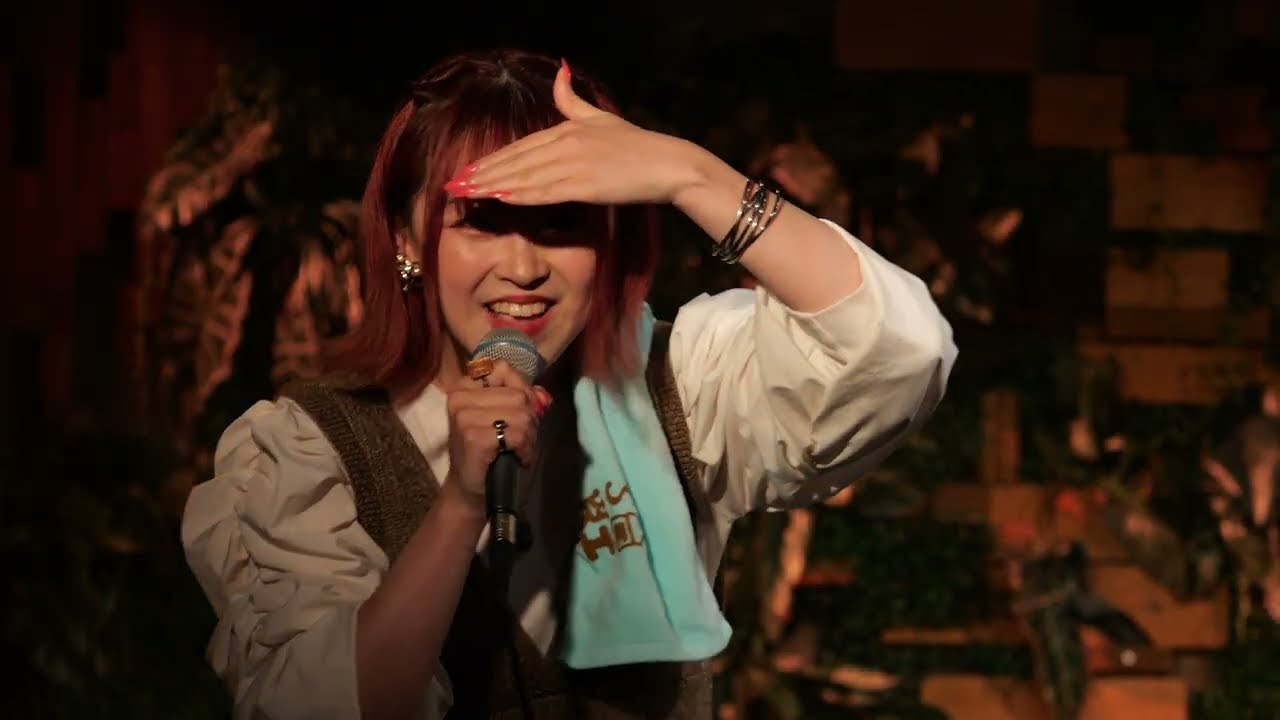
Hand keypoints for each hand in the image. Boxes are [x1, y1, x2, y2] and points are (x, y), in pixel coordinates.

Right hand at [443, 360, 550, 508]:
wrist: (470, 486)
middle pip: (519, 394)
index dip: (522, 390)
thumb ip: (518, 396)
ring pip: (521, 414)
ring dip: (528, 435)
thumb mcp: (499, 415)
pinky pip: (516, 434)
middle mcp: (459, 397)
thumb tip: (540, 394)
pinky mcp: (473, 437)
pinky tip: (518, 457)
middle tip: (521, 438)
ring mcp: (464, 417)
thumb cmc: (487, 448)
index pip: (504, 369)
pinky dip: (524, 448)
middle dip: (529, 418)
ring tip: (518, 448)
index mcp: (463, 385)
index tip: (520, 412)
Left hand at [446, 60, 705, 205]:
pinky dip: (522, 194)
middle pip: (515, 161)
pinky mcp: (587, 184)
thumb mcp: (600, 118)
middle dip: (481, 174)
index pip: (519, 147)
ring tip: (466, 195)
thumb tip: (560, 68)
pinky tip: (501, 198)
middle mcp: (566, 144)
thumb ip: (573, 99)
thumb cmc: (637, 145)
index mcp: (567, 130)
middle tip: (452, 185)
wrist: (668, 163)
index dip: (490, 159)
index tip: (466, 170)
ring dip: (492, 186)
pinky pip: (547, 190)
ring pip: (525, 176)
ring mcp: (575, 164)